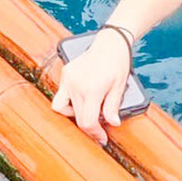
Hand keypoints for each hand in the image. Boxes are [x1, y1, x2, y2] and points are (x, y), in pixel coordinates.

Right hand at [51, 29, 130, 144]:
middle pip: (76, 117)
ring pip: (62, 108)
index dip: (95, 133)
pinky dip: (70, 101)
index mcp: (92, 89)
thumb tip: (113, 123)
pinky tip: (83, 98)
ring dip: (74, 114)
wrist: (110, 43)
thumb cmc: (118, 63)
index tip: (102, 138)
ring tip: (89, 110)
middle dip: (88, 126)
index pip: (87, 121)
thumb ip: (113, 107)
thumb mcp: (120, 86)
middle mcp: (76, 84)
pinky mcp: (65, 73)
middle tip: (99, 129)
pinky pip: (61, 95)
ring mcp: (68, 78)